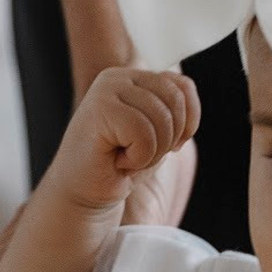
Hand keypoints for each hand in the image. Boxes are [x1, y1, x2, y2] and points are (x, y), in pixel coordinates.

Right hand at [57, 65, 201, 212]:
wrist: (84, 194)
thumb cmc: (119, 167)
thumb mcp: (158, 135)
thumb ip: (173, 111)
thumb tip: (188, 99)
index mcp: (133, 79)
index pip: (183, 87)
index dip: (186, 124)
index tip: (166, 147)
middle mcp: (118, 77)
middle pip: (175, 100)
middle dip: (168, 139)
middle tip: (140, 155)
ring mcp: (106, 90)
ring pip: (162, 118)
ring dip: (151, 151)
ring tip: (127, 158)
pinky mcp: (99, 108)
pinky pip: (144, 132)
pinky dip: (138, 157)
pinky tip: (117, 161)